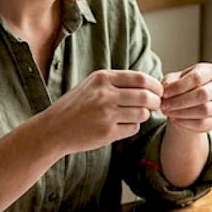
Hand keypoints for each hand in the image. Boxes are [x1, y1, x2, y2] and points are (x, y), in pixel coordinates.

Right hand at [40, 69, 162, 153]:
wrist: (53, 129)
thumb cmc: (75, 106)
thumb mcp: (92, 85)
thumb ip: (117, 82)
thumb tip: (149, 84)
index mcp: (102, 78)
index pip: (140, 78)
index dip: (155, 86)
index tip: (158, 91)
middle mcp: (105, 94)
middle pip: (145, 96)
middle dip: (155, 102)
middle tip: (156, 105)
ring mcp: (106, 114)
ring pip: (142, 114)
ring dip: (143, 115)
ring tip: (134, 115)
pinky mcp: (107, 132)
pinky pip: (133, 128)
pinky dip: (132, 127)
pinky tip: (121, 126)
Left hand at [160, 63, 211, 133]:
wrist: (186, 105)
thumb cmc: (180, 88)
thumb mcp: (172, 80)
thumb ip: (169, 82)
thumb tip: (166, 88)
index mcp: (209, 71)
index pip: (197, 77)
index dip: (178, 86)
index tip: (164, 94)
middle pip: (203, 94)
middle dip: (180, 101)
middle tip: (164, 106)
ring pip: (205, 110)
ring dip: (183, 113)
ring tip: (168, 112)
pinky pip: (203, 123)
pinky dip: (187, 123)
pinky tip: (175, 120)